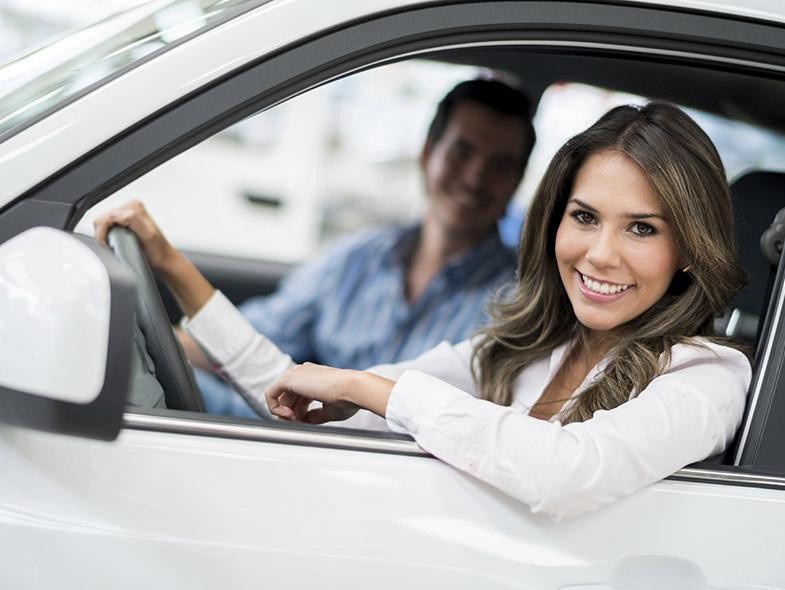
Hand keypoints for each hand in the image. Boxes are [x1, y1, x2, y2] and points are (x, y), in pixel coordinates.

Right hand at [93, 200, 177, 274]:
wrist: (163, 260)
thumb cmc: (158, 252)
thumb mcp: (148, 235)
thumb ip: (132, 220)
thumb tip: (117, 215)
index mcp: (134, 207)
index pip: (105, 217)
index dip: (103, 233)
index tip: (110, 246)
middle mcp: (130, 208)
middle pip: (102, 220)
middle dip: (105, 235)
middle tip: (117, 246)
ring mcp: (126, 215)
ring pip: (103, 224)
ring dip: (107, 236)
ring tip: (120, 245)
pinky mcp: (124, 223)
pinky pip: (107, 228)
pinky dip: (109, 238)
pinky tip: (119, 243)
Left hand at [266, 363, 393, 423]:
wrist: (353, 389)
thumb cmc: (349, 399)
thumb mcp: (330, 410)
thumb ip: (314, 415)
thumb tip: (304, 420)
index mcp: (315, 376)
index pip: (298, 395)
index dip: (299, 412)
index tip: (305, 422)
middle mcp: (304, 372)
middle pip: (287, 396)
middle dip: (291, 414)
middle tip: (299, 425)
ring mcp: (296, 374)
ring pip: (278, 396)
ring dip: (284, 413)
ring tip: (295, 423)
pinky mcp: (288, 379)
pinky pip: (270, 394)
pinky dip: (275, 408)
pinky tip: (288, 417)